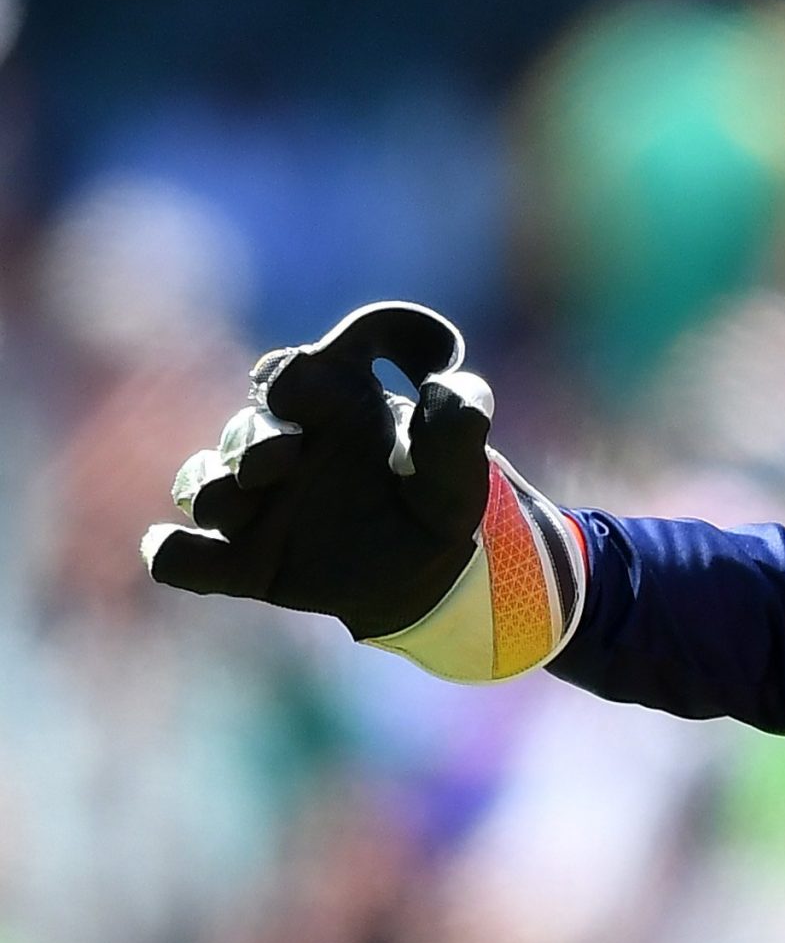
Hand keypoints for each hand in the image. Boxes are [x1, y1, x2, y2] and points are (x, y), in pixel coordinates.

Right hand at [141, 302, 583, 681]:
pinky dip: (171, 552)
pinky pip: (183, 557)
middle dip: (256, 440)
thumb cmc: (438, 498)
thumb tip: (443, 386)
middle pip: (247, 428)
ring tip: (248, 498)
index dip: (296, 375)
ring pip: (205, 484)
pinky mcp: (242, 558)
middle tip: (283, 458)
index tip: (307, 390)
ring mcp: (256, 501)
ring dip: (216, 490)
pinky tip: (167, 546)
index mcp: (332, 405)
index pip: (298, 370)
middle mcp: (283, 443)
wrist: (428, 572)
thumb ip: (458, 421)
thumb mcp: (460, 463)